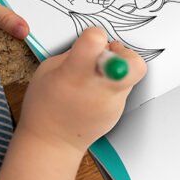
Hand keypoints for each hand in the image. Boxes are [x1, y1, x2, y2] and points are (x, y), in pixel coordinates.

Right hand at [18, 28, 146, 154]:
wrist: (51, 144)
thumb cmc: (44, 106)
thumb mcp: (48, 70)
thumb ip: (74, 54)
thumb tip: (95, 45)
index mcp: (75, 74)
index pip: (95, 42)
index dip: (95, 35)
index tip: (90, 41)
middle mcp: (98, 88)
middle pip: (134, 63)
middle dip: (126, 52)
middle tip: (110, 54)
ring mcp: (112, 103)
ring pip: (130, 75)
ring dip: (118, 69)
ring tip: (97, 77)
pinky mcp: (118, 112)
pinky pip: (123, 89)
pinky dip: (113, 85)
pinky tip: (95, 92)